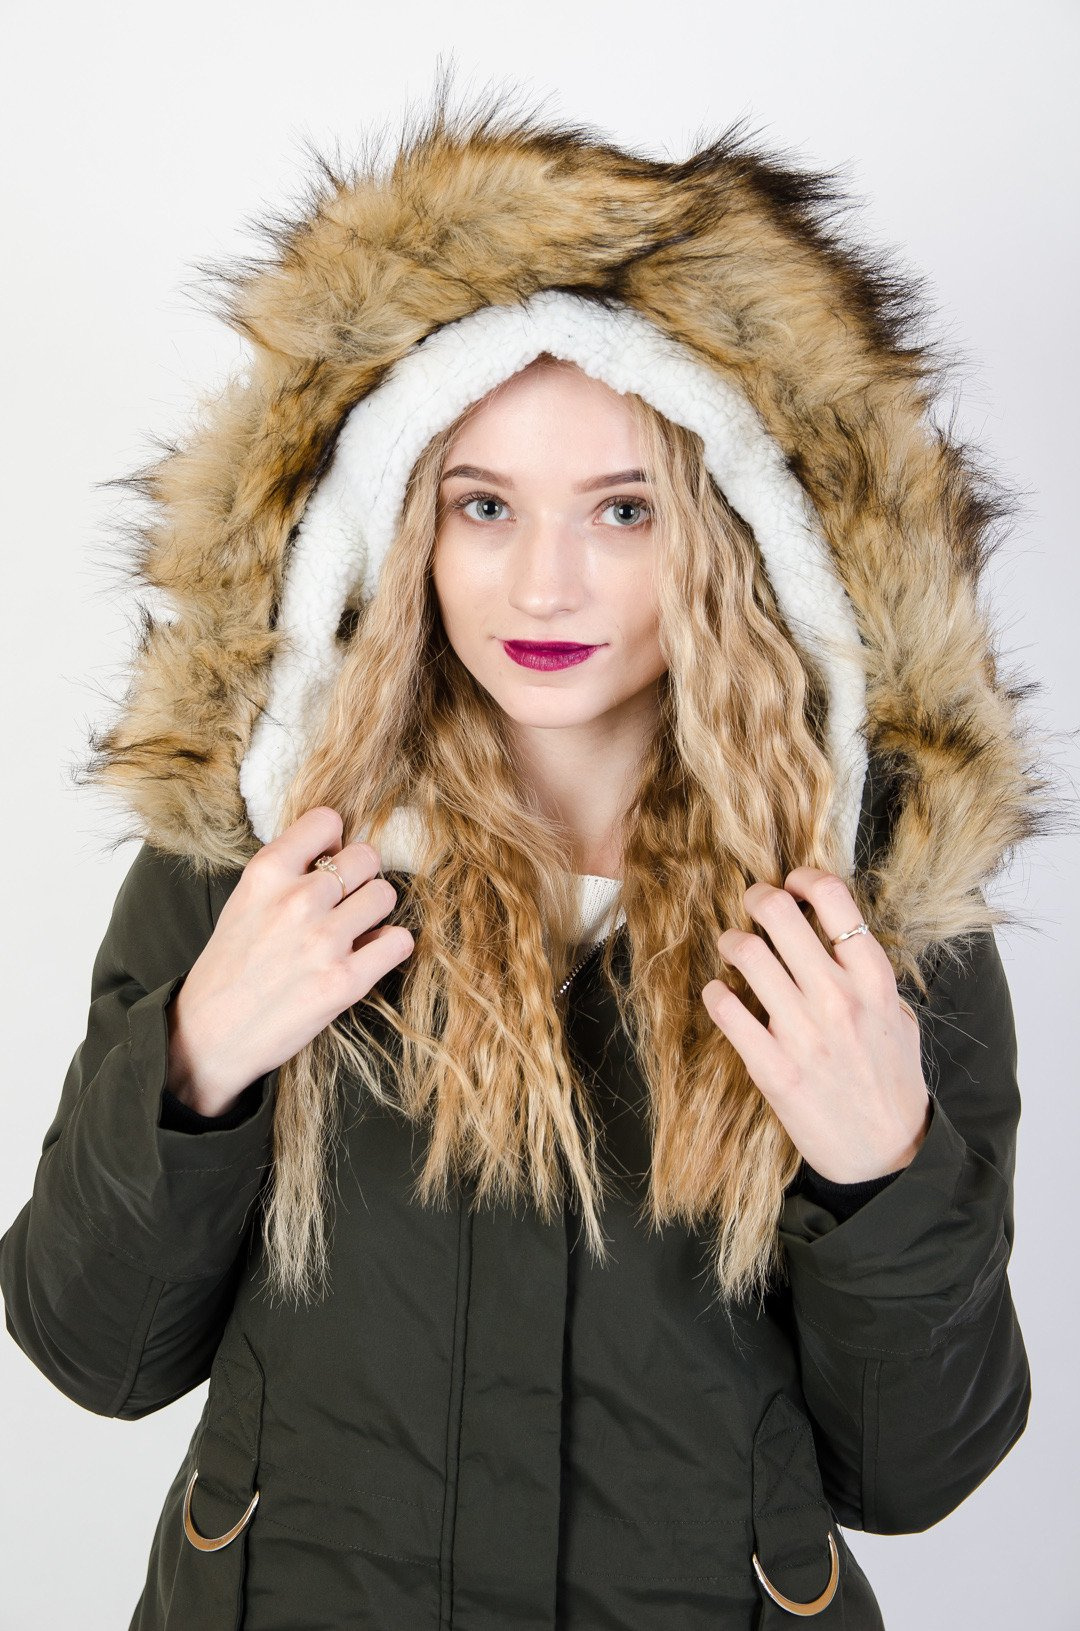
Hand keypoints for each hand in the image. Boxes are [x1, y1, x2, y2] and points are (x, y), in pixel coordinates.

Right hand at [166, 807, 414, 1115]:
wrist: (207, 1037)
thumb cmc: (228, 969)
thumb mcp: (245, 901)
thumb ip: (287, 872)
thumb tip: (337, 850)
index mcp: (267, 873)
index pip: (327, 820)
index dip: (333, 842)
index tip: (326, 863)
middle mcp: (298, 899)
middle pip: (367, 857)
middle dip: (361, 878)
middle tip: (344, 903)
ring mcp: (324, 940)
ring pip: (386, 895)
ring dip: (374, 913)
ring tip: (353, 931)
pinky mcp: (345, 981)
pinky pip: (399, 941)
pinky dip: (389, 948)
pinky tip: (366, 957)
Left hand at [700, 868, 930, 1183]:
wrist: (886, 1153)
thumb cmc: (891, 1081)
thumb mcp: (898, 1017)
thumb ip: (869, 976)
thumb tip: (836, 935)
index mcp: (873, 980)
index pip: (834, 900)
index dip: (805, 878)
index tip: (793, 882)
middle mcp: (838, 998)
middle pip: (780, 914)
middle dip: (758, 899)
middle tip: (752, 905)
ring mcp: (802, 1032)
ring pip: (746, 954)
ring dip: (732, 942)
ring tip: (733, 947)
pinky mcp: (772, 1067)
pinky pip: (725, 1009)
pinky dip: (716, 994)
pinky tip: (722, 995)